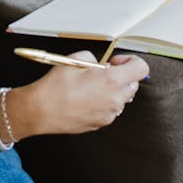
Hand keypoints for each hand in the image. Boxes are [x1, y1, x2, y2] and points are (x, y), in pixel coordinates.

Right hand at [4, 52, 148, 140]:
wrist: (41, 110)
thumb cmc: (56, 86)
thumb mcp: (74, 59)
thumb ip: (94, 59)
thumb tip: (100, 64)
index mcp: (111, 80)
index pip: (141, 69)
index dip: (130, 61)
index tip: (117, 61)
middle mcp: (114, 99)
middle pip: (133, 85)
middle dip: (121, 76)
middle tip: (103, 73)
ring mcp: (109, 114)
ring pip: (121, 99)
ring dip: (112, 90)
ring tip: (91, 86)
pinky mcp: (101, 123)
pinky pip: (110, 110)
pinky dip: (103, 102)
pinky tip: (86, 98)